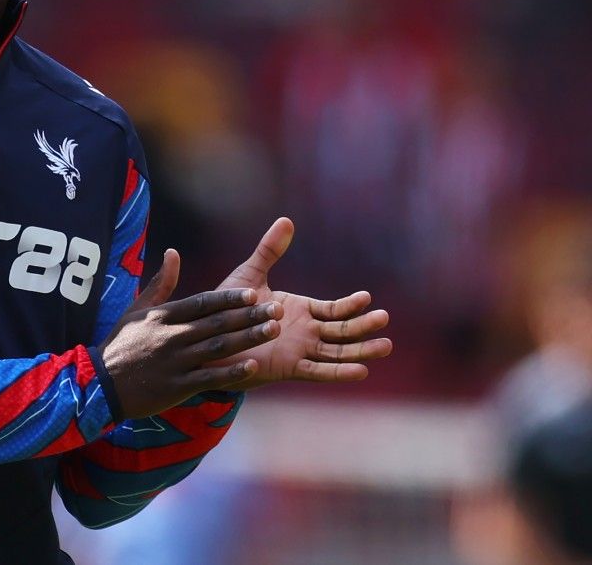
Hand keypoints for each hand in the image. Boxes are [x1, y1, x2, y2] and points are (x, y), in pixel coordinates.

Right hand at [100, 252, 282, 419]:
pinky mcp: (177, 386)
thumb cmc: (121, 343)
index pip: (202, 303)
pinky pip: (209, 378)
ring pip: (218, 348)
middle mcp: (172, 336)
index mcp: (164, 316)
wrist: (101, 382)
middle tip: (276, 309)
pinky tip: (253, 367)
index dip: (229, 299)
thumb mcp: (136, 309)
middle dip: (248, 316)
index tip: (253, 294)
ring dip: (247, 339)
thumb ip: (160, 283)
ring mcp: (176, 362)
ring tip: (273, 331)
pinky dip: (232, 373)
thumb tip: (173, 253)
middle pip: (217, 324)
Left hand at [210, 217, 391, 388]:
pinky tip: (361, 371)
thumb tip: (286, 220)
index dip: (351, 305)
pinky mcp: (288, 368)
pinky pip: (318, 371)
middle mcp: (305, 333)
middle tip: (385, 319)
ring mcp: (299, 351)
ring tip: (385, 345)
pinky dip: (339, 372)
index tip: (367, 297)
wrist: (208, 337)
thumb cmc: (228, 308)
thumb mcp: (250, 274)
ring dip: (361, 350)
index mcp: (301, 311)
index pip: (334, 310)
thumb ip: (269, 250)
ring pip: (337, 352)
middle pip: (343, 332)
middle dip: (364, 326)